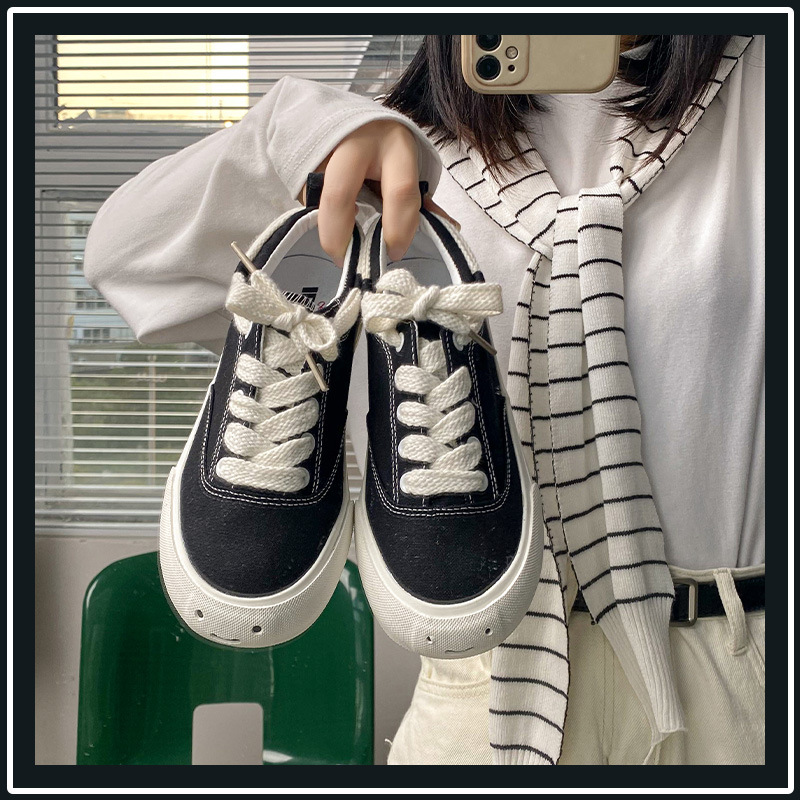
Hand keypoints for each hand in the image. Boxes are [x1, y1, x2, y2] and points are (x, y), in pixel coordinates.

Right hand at [300, 119, 458, 266]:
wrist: (346, 121)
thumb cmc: (383, 149)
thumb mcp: (405, 166)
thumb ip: (419, 199)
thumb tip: (449, 229)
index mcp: (394, 146)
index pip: (400, 192)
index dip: (398, 229)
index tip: (394, 253)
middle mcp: (355, 144)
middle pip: (338, 196)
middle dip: (338, 236)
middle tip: (345, 260)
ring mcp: (323, 152)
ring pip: (318, 202)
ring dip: (325, 229)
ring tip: (339, 242)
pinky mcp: (302, 163)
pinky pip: (307, 202)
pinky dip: (318, 218)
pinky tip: (329, 219)